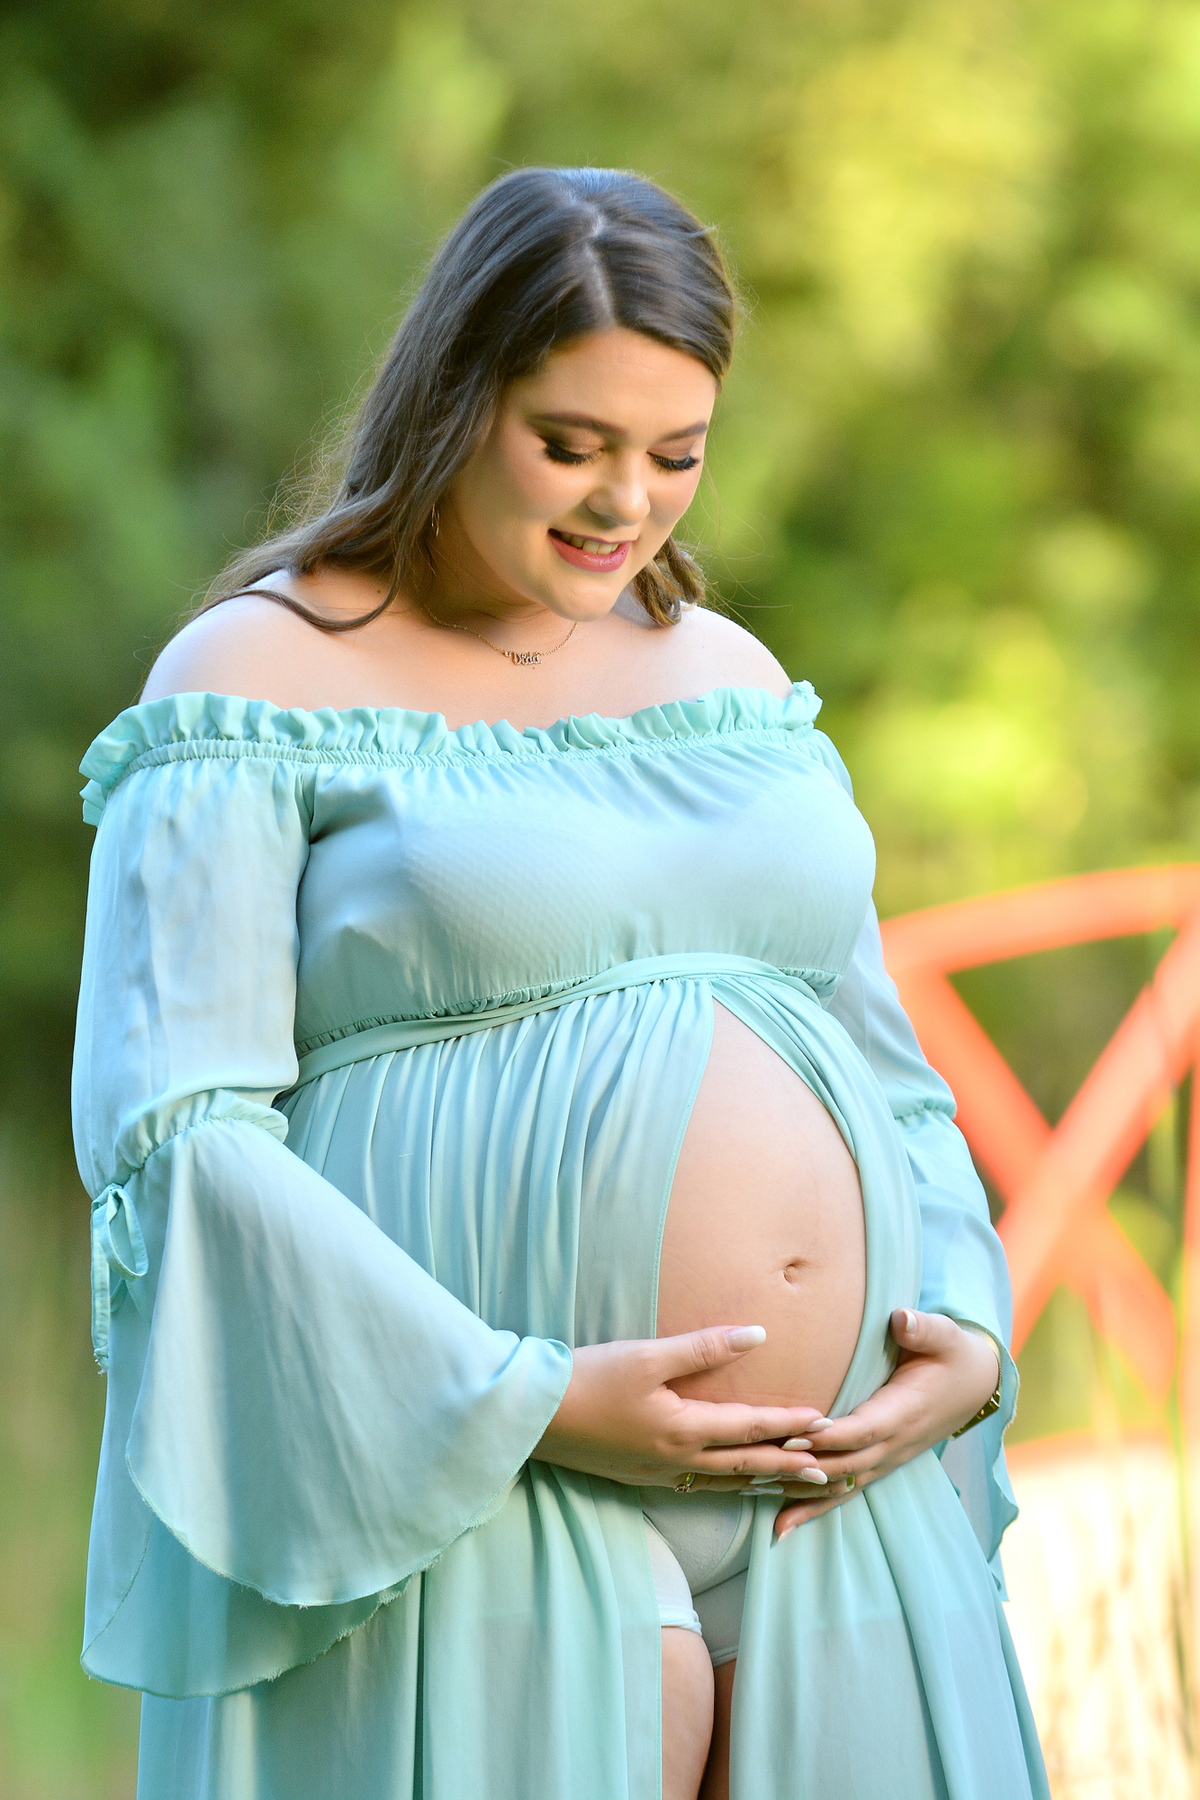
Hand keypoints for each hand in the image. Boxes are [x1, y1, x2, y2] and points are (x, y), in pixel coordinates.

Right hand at [533, 1325, 827, 1489]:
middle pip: (747, 1466)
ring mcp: (659, 1473)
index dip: (791, 1425)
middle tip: (831, 1472)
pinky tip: (731, 1482)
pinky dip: (729, 1485)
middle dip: (789, 1467)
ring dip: (763, 1480)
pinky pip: (700, 1485)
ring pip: (725, 1482)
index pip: (750, 1428)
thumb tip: (758, 1335)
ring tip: (792, 1483)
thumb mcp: (647, 1356)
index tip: (827, 1424)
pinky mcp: (641, 1475)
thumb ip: (704, 1347)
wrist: (535, 1417)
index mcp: (683, 1431)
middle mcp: (678, 1460)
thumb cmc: (589, 1380)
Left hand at [772, 1308, 1001, 1536]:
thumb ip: (922, 1328)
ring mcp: (887, 1460)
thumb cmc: (952, 1354)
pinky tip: (781, 1526)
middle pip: (844, 1464)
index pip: (863, 1429)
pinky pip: (845, 1491)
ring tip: (756, 1498)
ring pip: (840, 1486)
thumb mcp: (944, 1334)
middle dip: (801, 1466)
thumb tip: (902, 1318)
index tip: (795, 1434)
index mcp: (904, 1412)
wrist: (976, 1384)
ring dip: (800, 1494)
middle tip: (757, 1463)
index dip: (830, 1435)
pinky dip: (813, 1508)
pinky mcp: (879, 1465)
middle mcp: (894, 1444)